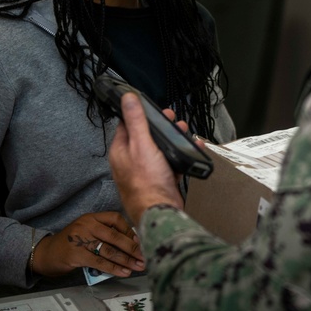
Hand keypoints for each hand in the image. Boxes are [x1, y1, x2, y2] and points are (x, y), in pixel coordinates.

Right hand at [32, 211, 144, 277]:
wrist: (47, 253)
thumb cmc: (72, 243)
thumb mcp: (87, 231)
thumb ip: (104, 233)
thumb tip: (131, 244)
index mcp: (91, 217)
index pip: (115, 218)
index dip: (129, 230)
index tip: (140, 241)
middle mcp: (87, 225)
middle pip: (115, 236)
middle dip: (133, 248)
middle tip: (145, 256)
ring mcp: (81, 239)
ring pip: (109, 250)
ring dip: (126, 260)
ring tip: (138, 266)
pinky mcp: (77, 255)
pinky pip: (100, 262)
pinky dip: (114, 268)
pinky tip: (124, 272)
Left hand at [109, 92, 185, 225]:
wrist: (160, 211)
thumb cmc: (147, 182)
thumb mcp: (142, 145)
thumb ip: (136, 121)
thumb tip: (127, 99)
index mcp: (121, 151)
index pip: (126, 125)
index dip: (139, 114)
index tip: (152, 108)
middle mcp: (130, 160)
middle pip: (145, 136)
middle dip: (160, 126)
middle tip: (172, 119)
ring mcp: (145, 170)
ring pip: (159, 148)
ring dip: (172, 139)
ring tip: (183, 131)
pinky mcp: (160, 178)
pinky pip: (170, 162)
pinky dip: (179, 155)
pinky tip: (189, 149)